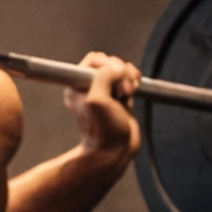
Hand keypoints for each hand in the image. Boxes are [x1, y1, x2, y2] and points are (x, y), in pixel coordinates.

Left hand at [63, 51, 141, 167]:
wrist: (115, 151)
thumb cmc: (103, 131)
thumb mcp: (97, 100)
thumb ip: (104, 77)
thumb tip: (118, 68)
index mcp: (77, 85)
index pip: (94, 60)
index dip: (107, 64)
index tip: (113, 77)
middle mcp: (89, 87)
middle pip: (110, 63)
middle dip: (120, 72)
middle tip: (122, 90)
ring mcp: (105, 91)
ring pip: (121, 70)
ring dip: (129, 77)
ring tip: (128, 93)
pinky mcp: (119, 96)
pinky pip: (128, 78)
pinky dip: (134, 81)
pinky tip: (133, 92)